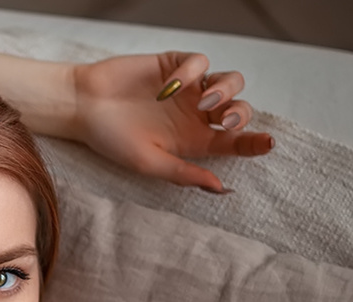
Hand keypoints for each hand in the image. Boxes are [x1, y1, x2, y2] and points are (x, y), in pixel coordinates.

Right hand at [71, 51, 275, 192]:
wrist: (82, 105)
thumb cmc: (111, 139)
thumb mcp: (149, 163)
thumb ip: (185, 174)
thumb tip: (222, 188)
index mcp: (195, 142)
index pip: (234, 142)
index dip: (255, 142)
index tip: (269, 142)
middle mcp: (196, 115)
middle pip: (239, 109)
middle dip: (241, 113)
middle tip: (225, 120)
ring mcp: (188, 88)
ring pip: (229, 81)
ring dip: (225, 90)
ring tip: (204, 100)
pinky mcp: (175, 64)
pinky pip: (200, 62)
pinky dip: (193, 71)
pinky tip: (172, 85)